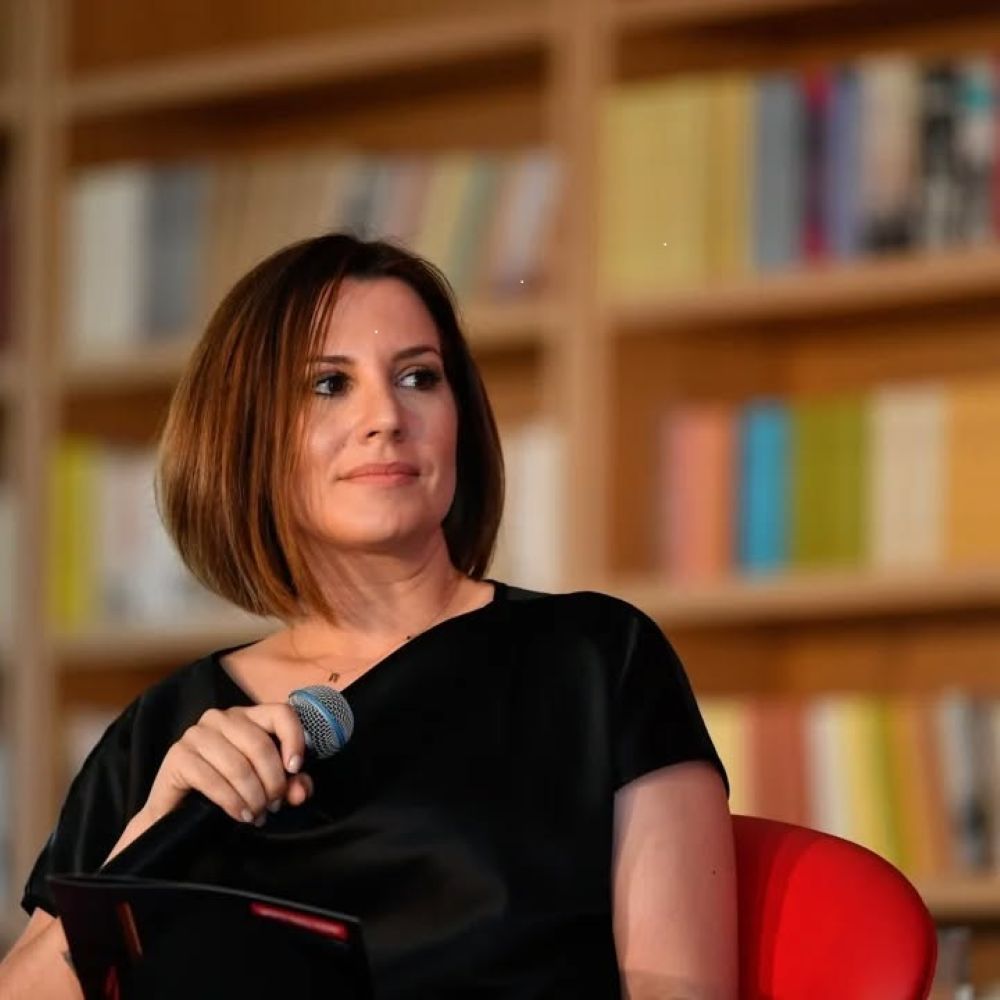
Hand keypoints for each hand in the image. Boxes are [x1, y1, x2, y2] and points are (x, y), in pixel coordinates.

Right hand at [143, 704, 313, 825]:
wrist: (176, 814)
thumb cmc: (226, 792)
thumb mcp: (265, 786)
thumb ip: (290, 784)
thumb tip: (301, 791)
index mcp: (246, 716)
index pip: (280, 713)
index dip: (294, 740)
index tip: (295, 769)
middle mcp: (220, 718)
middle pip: (260, 744)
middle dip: (273, 781)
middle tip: (274, 805)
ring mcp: (196, 734)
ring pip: (239, 764)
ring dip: (254, 796)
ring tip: (258, 814)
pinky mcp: (178, 756)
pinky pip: (213, 780)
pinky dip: (232, 802)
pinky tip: (241, 814)